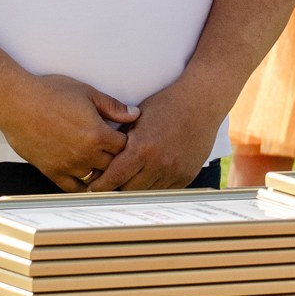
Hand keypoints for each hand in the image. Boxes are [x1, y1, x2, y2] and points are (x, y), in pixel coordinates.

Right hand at [0, 74, 136, 191]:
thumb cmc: (49, 93)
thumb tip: (134, 114)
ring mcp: (69, 165)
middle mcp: (86, 154)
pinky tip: (85, 180)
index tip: (124, 138)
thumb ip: (113, 106)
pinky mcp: (52, 171)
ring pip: (95, 177)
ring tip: (101, 164)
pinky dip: (82, 186)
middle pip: (112, 164)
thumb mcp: (87, 93)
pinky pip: (72, 187)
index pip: (124, 146)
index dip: (126, 141)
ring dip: (99, 171)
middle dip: (115, 158)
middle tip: (114, 152)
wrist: (17, 102)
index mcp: (97, 134)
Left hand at [86, 82, 220, 192]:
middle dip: (117, 187)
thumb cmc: (167, 105)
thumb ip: (121, 141)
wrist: (201, 103)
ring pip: (147, 192)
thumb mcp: (137, 119)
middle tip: (110, 183)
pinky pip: (165, 190)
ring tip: (130, 179)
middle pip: (129, 190)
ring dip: (137, 187)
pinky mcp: (186, 176)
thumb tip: (102, 159)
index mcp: (142, 148)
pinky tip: (151, 175)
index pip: (114, 177)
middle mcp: (158, 164)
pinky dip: (155, 185)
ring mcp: (174, 172)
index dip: (101, 185)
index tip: (93, 188)